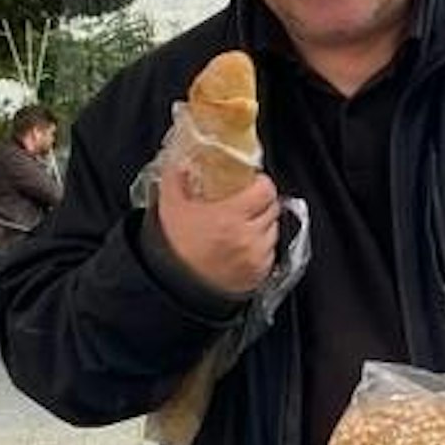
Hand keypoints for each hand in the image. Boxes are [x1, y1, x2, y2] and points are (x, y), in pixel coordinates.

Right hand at [155, 160, 279, 294]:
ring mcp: (257, 257)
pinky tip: (244, 245)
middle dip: (262, 202)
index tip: (253, 182)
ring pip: (274, 230)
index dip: (262, 183)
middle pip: (273, 208)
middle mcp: (249, 237)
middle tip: (247, 202)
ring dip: (264, 225)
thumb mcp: (170, 206)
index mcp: (230, 216)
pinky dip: (262, 246)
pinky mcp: (260, 273)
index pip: (266, 191)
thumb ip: (175, 178)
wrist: (176, 285)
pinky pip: (271, 253)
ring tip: (245, 224)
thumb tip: (180, 159)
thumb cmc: (174, 246)